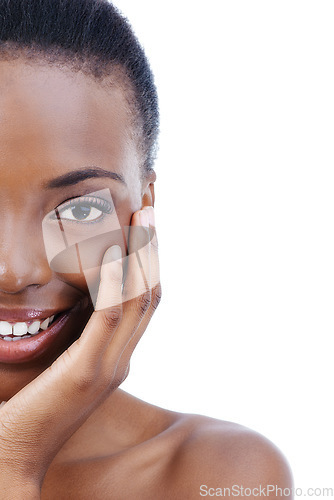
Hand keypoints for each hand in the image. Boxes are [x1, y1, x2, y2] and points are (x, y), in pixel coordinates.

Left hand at [0, 206, 160, 493]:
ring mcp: (109, 365)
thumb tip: (72, 294)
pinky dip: (117, 280)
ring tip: (142, 214)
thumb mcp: (59, 359)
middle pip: (149, 291)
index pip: (142, 298)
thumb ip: (75, 333)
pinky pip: (111, 315)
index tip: (144, 224)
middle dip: (152, 247)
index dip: (148, 259)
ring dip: (143, 253)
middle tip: (149, 206)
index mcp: (115, 354)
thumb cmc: (26, 406)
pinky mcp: (88, 371)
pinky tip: (115, 249)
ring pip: (139, 298)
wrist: (13, 457)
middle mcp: (121, 357)